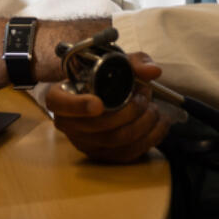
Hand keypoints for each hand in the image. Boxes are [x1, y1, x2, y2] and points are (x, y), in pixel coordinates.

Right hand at [46, 53, 169, 163]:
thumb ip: (135, 62)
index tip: (99, 103)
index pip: (59, 104)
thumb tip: (153, 71)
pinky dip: (149, 139)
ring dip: (143, 124)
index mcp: (60, 96)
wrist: (104, 94)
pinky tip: (159, 124)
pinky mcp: (102, 156)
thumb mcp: (117, 63)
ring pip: (116, 140)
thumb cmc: (104, 77)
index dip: (78, 106)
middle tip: (145, 95)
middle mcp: (68, 123)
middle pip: (98, 126)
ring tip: (154, 108)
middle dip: (130, 111)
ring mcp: (84, 143)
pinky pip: (127, 153)